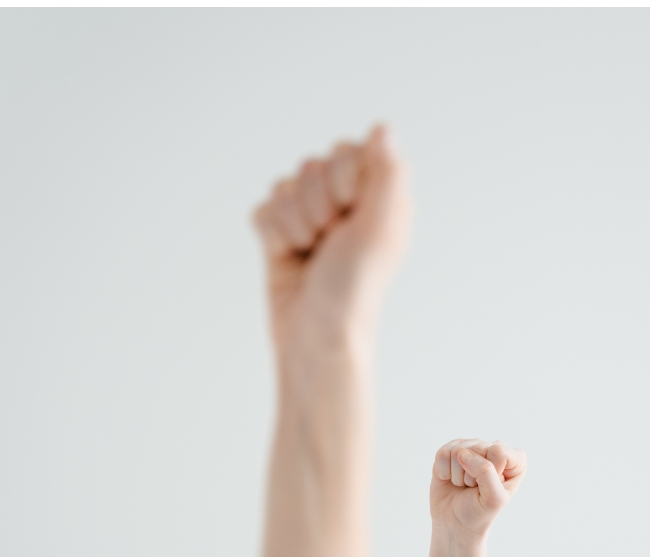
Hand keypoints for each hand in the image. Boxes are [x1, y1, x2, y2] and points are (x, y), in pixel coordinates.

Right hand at [252, 124, 409, 352]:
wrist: (315, 334)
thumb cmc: (354, 287)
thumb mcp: (379, 229)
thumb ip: (386, 174)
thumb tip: (383, 128)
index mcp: (377, 197)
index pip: (348, 151)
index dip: (342, 180)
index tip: (350, 214)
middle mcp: (346, 202)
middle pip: (312, 166)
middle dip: (317, 207)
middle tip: (330, 241)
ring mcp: (311, 216)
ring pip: (285, 187)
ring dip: (295, 225)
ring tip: (312, 254)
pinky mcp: (281, 233)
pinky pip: (263, 209)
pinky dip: (274, 236)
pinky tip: (290, 257)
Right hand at [430, 440, 526, 538]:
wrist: (455, 522)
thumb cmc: (479, 511)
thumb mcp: (493, 498)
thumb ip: (485, 472)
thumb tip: (462, 453)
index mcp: (515, 460)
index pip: (498, 451)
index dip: (491, 472)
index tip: (490, 487)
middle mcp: (494, 449)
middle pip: (477, 448)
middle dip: (471, 474)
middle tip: (474, 488)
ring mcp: (472, 447)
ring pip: (457, 450)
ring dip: (457, 475)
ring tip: (463, 484)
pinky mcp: (451, 451)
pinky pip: (442, 454)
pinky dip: (443, 472)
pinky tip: (450, 479)